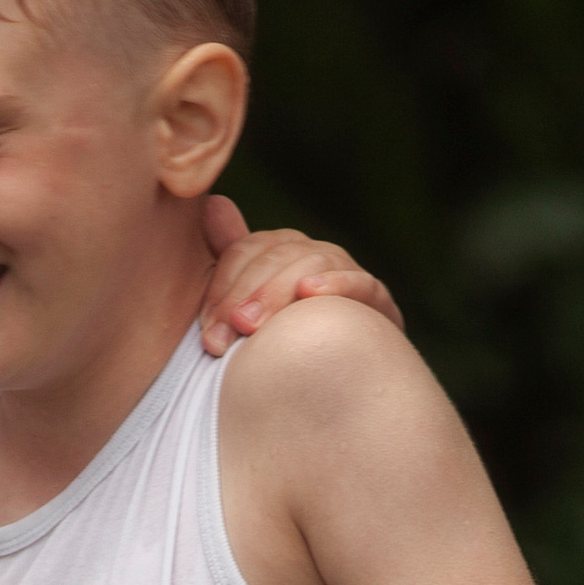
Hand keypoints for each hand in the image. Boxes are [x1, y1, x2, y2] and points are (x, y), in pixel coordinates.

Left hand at [197, 195, 406, 351]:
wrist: (343, 380)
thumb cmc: (285, 345)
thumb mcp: (249, 305)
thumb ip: (230, 259)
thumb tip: (212, 204)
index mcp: (280, 252)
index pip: (246, 250)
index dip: (222, 285)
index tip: (206, 327)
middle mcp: (314, 254)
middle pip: (276, 256)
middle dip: (244, 295)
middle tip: (222, 335)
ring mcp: (347, 272)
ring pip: (312, 263)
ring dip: (277, 292)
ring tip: (250, 325)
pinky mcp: (377, 299)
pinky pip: (361, 283)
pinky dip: (336, 284)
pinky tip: (309, 293)